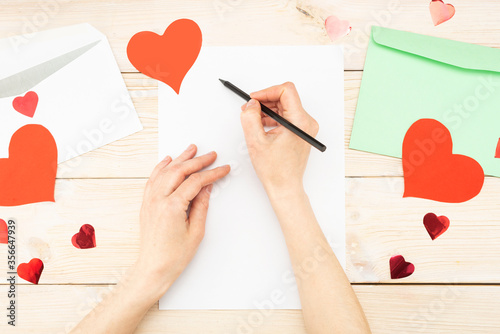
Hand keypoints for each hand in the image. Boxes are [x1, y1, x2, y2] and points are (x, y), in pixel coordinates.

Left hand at [135, 144, 230, 296]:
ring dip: (180, 159)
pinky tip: (168, 161)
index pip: (195, 181)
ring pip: (165, 171)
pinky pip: (153, 179)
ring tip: (192, 149)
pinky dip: (161, 167)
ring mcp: (150, 200)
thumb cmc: (174, 256)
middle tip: (211, 155)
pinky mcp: (147, 204)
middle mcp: (158, 200)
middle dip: (197, 161)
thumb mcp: (196, 231)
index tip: (223, 169)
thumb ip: (201, 205)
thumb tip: (206, 187)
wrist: (153, 268)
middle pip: (180, 171)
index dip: (212, 173)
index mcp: (172, 207)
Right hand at [240, 82, 318, 195]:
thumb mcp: (256, 141)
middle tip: (250, 109)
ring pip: (285, 106)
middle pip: (285, 97)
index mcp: (300, 122)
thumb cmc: (275, 170)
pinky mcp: (301, 132)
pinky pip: (286, 116)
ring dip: (268, 109)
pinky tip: (262, 126)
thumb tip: (251, 104)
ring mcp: (305, 127)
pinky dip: (273, 117)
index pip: (286, 90)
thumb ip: (250, 117)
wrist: (285, 187)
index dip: (267, 91)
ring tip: (254, 120)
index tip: (254, 99)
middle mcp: (306, 122)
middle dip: (265, 100)